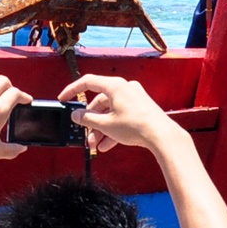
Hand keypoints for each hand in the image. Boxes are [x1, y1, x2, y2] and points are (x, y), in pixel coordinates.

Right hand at [61, 74, 182, 154]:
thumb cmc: (136, 126)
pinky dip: (113, 129)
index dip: (72, 90)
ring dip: (101, 128)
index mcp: (114, 86)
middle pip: (99, 103)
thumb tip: (76, 115)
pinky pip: (121, 116)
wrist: (162, 136)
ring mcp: (134, 98)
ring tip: (96, 144)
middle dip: (91, 121)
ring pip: (110, 112)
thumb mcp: (105, 124)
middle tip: (85, 134)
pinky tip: (107, 145)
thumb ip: (87, 119)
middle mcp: (124, 89)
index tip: (64, 99)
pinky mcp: (140, 109)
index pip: (87, 82)